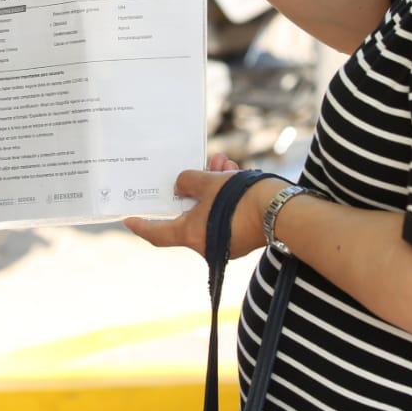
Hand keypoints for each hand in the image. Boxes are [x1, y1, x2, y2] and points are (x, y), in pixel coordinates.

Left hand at [124, 164, 286, 259]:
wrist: (283, 211)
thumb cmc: (241, 198)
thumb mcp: (209, 182)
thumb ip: (188, 181)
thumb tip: (181, 185)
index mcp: (191, 235)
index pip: (158, 233)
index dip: (141, 225)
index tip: (128, 220)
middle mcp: (207, 245)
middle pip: (191, 214)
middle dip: (196, 187)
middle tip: (202, 167)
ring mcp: (227, 244)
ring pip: (212, 210)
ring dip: (216, 186)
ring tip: (224, 165)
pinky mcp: (244, 238)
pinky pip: (228, 214)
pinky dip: (229, 196)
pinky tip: (235, 175)